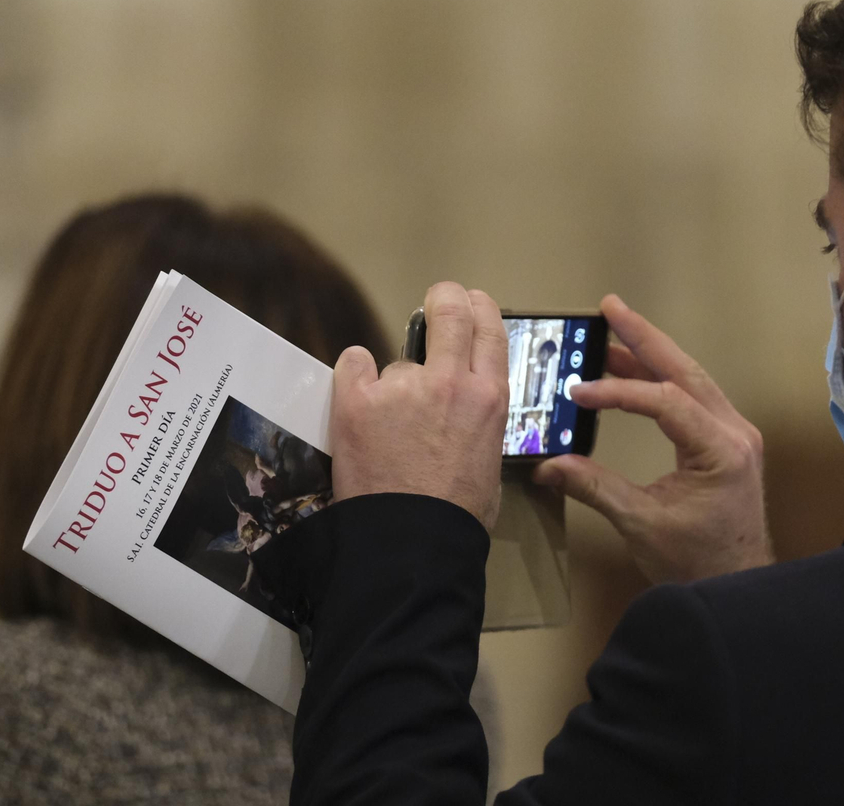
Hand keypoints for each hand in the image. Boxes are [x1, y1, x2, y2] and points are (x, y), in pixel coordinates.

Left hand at [330, 282, 509, 528]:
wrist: (412, 544)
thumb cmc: (454, 515)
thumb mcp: (491, 459)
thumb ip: (479, 419)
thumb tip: (464, 410)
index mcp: (489, 398)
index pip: (489, 327)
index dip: (478, 307)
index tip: (469, 304)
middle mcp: (450, 383)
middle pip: (450, 309)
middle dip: (444, 297)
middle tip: (436, 301)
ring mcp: (402, 388)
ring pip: (397, 363)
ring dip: (392, 385)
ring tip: (388, 431)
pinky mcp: (358, 400)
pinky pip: (353, 365)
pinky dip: (353, 377)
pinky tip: (357, 401)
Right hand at [533, 295, 772, 583]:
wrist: (736, 586)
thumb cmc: (696, 562)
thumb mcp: (641, 523)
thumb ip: (595, 487)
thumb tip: (547, 466)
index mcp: (721, 450)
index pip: (664, 401)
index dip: (618, 392)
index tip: (577, 394)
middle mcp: (735, 432)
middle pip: (685, 372)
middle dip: (644, 338)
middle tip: (610, 307)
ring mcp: (734, 435)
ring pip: (690, 380)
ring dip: (651, 354)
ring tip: (612, 330)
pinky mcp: (726, 443)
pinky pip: (692, 398)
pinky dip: (661, 380)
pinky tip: (631, 370)